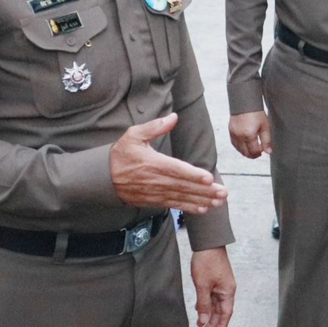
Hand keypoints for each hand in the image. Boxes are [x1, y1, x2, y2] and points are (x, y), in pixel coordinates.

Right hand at [110, 113, 228, 212]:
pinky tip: (203, 209)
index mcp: (153, 163)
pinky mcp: (155, 200)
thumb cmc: (121, 155)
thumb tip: (173, 117)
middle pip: (184, 186)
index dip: (193, 174)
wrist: (103, 178)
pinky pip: (174, 205)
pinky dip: (189, 207)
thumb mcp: (134, 135)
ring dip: (202, 200)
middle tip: (223, 193)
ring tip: (219, 202)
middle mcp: (156, 180)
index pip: (176, 169)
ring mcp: (156, 192)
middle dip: (205, 191)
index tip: (208, 178)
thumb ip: (154, 127)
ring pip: (182, 197)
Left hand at [189, 246, 236, 326]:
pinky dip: (206, 305)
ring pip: (216, 305)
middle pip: (221, 311)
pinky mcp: (215, 281)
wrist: (208, 243)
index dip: (221, 326)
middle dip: (213, 323)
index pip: (226, 314)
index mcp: (228, 291)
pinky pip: (212, 297)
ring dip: (209, 315)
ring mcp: (221, 285)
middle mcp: (227, 290)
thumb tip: (203, 320)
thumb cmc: (207, 262)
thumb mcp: (202, 285)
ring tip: (200, 325)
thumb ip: (203, 304)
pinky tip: (199, 309)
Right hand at [229, 111, 271, 158]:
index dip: (258, 153)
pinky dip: (239, 147)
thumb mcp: (265, 127)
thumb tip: (268, 152)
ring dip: (245, 152)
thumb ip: (266, 141)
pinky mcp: (230, 131)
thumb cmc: (256, 113)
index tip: (262, 151)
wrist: (245, 102)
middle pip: (245, 152)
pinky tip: (244, 145)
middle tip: (258, 153)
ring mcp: (233, 134)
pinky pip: (234, 144)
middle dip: (252, 155)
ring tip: (252, 149)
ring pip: (238, 149)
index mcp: (249, 135)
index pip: (253, 151)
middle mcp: (239, 136)